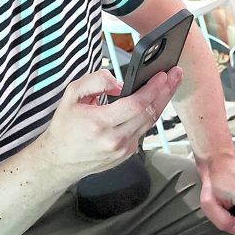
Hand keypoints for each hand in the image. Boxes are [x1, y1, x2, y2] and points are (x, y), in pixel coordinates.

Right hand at [35, 68, 181, 182]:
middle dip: (165, 91)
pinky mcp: (127, 154)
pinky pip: (143, 130)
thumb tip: (119, 82)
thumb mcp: (71, 96)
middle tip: (175, 74)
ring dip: (163, 101)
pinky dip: (149, 115)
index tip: (163, 75)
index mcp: (98, 124)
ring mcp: (122, 150)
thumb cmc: (65, 127)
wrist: (59, 160)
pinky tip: (155, 101)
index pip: (135, 104)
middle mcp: (113, 140)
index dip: (153, 88)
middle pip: (149, 112)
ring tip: (170, 84)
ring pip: (150, 122)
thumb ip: (95, 81)